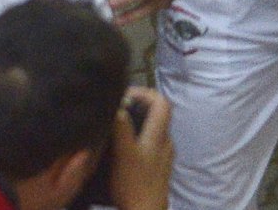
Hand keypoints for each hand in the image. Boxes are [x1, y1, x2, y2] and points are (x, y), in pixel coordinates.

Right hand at [109, 87, 174, 209]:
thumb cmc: (135, 184)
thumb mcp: (124, 155)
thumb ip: (122, 129)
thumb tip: (119, 104)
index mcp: (159, 135)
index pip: (162, 102)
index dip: (145, 93)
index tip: (124, 94)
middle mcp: (165, 142)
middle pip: (157, 114)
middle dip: (138, 106)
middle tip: (115, 108)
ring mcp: (162, 156)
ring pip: (151, 130)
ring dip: (135, 123)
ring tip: (113, 126)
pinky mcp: (156, 169)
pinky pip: (147, 145)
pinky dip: (135, 139)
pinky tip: (118, 149)